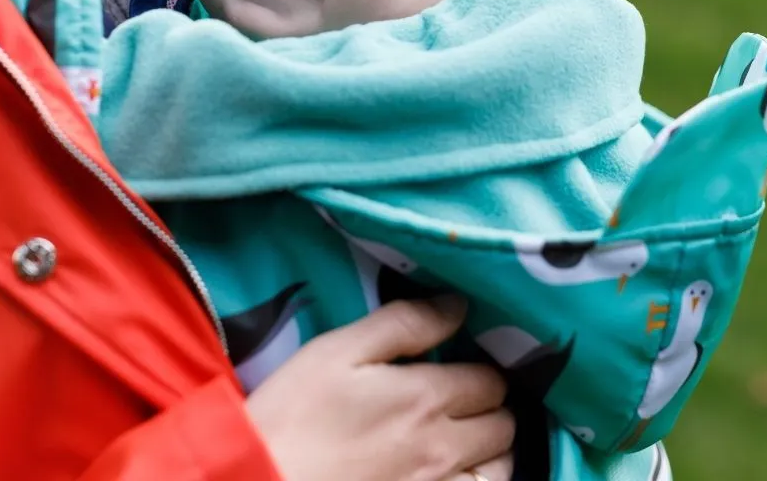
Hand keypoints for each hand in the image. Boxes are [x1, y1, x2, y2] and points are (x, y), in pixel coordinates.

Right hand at [246, 298, 515, 480]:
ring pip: (501, 467)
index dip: (478, 366)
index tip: (457, 363)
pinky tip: (450, 471)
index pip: (489, 378)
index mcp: (425, 398)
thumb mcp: (337, 349)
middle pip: (502, 422)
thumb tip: (458, 304)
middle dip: (487, 404)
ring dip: (490, 447)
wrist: (264, 480)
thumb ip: (403, 323)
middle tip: (457, 396)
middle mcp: (444, 448)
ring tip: (460, 435)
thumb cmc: (295, 412)